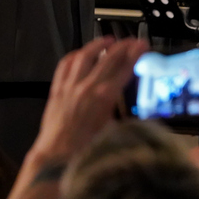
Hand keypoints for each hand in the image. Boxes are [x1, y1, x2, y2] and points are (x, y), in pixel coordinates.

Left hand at [27, 37, 147, 164]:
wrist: (56, 158)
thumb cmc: (87, 152)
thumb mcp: (116, 134)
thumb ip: (129, 119)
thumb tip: (143, 113)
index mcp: (104, 97)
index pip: (123, 68)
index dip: (134, 54)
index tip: (142, 44)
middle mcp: (86, 87)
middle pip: (106, 59)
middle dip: (121, 46)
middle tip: (131, 40)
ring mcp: (69, 86)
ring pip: (83, 57)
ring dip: (96, 46)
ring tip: (107, 39)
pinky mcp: (56, 90)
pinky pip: (64, 66)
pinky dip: (74, 56)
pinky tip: (79, 53)